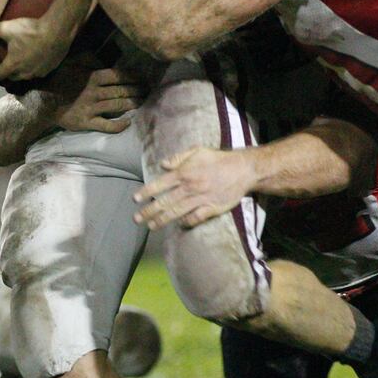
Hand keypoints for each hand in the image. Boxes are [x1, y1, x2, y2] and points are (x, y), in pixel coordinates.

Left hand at [0, 15, 74, 80]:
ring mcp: (38, 73)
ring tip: (24, 56)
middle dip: (8, 70)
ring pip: (26, 75)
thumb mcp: (7, 27)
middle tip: (10, 57)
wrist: (57, 31)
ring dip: (22, 69)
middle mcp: (25, 73)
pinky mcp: (49, 70)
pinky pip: (38, 72)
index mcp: (13, 65)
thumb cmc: (30, 31)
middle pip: (12, 77)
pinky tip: (37, 55)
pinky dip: (35, 66)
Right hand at [52, 66, 143, 133]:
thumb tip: (104, 58)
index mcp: (92, 76)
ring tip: (143, 103)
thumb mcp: (72, 62)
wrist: (42, 100)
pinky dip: (118, 125)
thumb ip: (89, 58)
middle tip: (149, 91)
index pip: (119, 75)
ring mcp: (91, 108)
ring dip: (133, 104)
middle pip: (122, 91)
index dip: (133, 77)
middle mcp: (95, 92)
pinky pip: (106, 125)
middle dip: (138, 91)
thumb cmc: (58, 79)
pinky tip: (128, 122)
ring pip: (118, 106)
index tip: (143, 78)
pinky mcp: (86, 122)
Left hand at [134, 145, 256, 230]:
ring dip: (162, 220)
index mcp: (184, 173)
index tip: (135, 199)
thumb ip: (178, 158)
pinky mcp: (212, 208)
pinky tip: (179, 225)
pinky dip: (186, 222)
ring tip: (151, 226)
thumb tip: (162, 164)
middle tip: (137, 219)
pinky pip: (195, 218)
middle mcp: (190, 187)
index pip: (160, 184)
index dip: (146, 192)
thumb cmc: (218, 159)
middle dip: (149, 211)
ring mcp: (200, 199)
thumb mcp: (197, 151)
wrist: (243, 169)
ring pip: (177, 212)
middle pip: (165, 202)